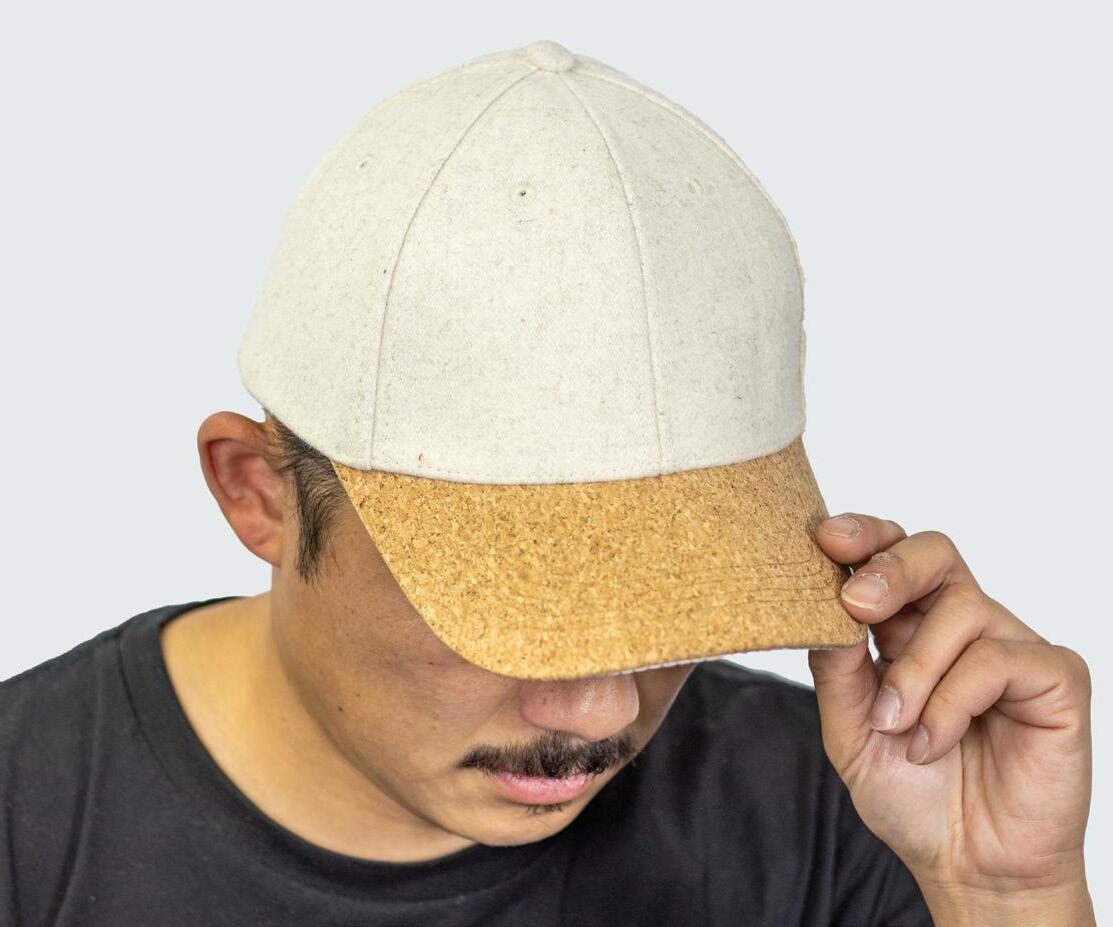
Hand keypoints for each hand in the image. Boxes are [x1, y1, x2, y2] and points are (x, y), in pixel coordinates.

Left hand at [806, 513, 1093, 922]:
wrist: (967, 866)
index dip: (862, 537)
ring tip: (897, 727)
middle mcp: (960, 628)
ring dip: (915, 670)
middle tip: (855, 602)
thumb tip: (823, 608)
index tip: (825, 538)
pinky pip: (998, 657)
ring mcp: (1009, 648)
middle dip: (890, 567)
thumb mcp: (850, 731)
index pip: (892, 556)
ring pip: (961, 607)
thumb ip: (837, 670)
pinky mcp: (1053, 678)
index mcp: (908, 629)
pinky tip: (934, 742)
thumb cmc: (912, 794)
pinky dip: (952, 700)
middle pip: (935, 553)